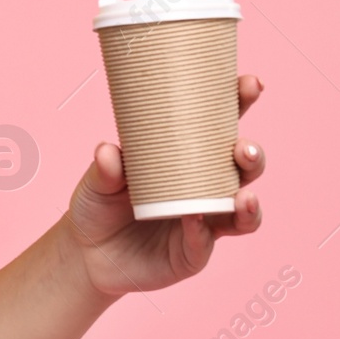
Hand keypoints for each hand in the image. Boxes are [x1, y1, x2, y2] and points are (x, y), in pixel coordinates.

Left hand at [62, 75, 265, 298]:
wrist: (86, 254)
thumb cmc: (98, 204)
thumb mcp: (96, 180)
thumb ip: (104, 167)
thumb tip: (107, 150)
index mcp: (189, 158)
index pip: (221, 127)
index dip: (240, 104)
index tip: (250, 84)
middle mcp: (205, 188)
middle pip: (244, 169)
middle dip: (252, 156)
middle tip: (243, 148)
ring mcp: (204, 222)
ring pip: (242, 212)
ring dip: (248, 203)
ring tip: (242, 196)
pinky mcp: (192, 254)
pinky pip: (204, 243)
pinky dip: (202, 232)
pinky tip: (194, 221)